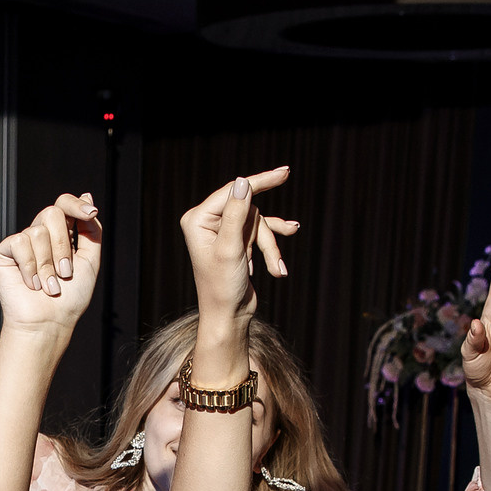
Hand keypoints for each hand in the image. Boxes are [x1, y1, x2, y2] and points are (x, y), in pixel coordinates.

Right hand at [0, 194, 102, 334]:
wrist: (49, 322)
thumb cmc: (70, 299)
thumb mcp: (90, 261)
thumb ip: (91, 231)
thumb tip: (87, 197)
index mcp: (61, 235)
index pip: (64, 204)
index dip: (76, 204)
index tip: (90, 213)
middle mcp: (40, 235)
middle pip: (52, 213)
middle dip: (63, 245)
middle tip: (65, 273)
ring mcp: (22, 243)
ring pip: (38, 231)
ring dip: (47, 264)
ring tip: (48, 285)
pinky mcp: (4, 252)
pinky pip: (20, 243)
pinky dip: (29, 266)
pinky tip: (30, 283)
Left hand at [178, 168, 297, 325]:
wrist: (228, 316)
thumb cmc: (222, 287)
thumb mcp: (230, 248)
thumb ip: (236, 214)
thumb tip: (243, 182)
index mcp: (198, 219)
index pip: (232, 191)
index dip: (259, 182)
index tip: (284, 174)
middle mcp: (208, 222)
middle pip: (248, 208)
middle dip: (263, 231)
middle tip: (292, 215)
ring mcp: (224, 232)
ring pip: (258, 224)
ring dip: (269, 248)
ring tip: (277, 269)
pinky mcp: (237, 242)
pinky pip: (260, 235)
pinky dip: (271, 250)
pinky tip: (279, 268)